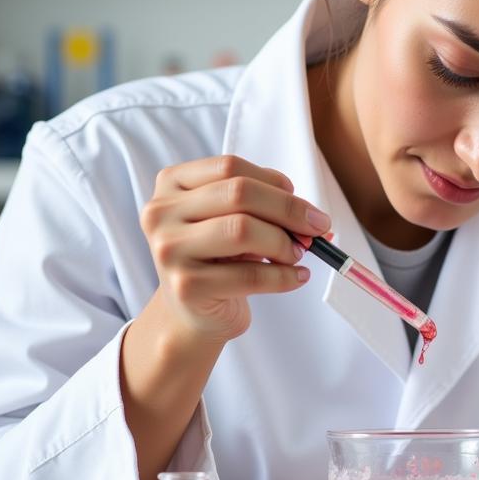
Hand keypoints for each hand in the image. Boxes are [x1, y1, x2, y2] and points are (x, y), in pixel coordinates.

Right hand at [140, 155, 330, 342]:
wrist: (192, 312)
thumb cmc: (219, 257)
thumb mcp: (233, 218)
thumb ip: (264, 203)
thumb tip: (310, 214)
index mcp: (172, 184)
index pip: (231, 167)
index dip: (275, 183)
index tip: (304, 205)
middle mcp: (161, 213)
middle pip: (239, 193)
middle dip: (289, 210)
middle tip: (318, 228)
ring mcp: (169, 250)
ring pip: (243, 230)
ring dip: (284, 243)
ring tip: (298, 254)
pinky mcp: (185, 287)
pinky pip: (249, 275)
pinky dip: (284, 276)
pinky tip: (296, 277)